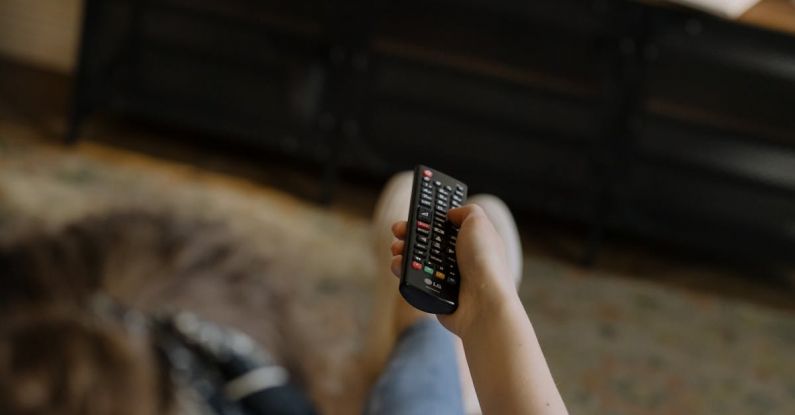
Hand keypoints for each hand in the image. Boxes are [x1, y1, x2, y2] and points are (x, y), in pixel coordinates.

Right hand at [389, 204, 518, 338]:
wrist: (483, 302)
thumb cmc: (485, 262)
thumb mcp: (479, 223)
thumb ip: (466, 211)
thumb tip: (451, 213)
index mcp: (471, 242)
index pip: (446, 227)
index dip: (430, 219)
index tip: (415, 214)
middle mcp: (459, 260)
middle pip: (428, 242)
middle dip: (411, 234)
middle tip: (399, 231)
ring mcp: (446, 278)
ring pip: (418, 261)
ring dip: (403, 251)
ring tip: (397, 248)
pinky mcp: (435, 294)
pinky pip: (414, 279)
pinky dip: (403, 270)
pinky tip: (398, 265)